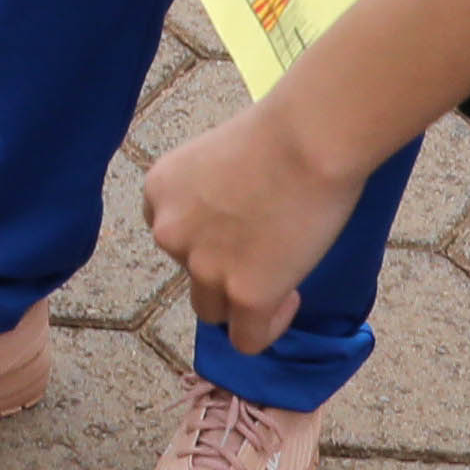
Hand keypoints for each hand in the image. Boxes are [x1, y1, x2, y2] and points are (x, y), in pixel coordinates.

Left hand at [143, 92, 369, 360]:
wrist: (310, 139)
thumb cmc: (282, 131)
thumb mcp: (220, 155)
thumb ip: (212, 194)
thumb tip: (232, 224)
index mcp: (160, 190)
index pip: (172, 234)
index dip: (207, 237)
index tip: (241, 228)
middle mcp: (169, 232)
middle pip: (189, 272)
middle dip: (223, 267)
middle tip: (268, 248)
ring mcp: (204, 268)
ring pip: (212, 310)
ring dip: (241, 298)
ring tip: (280, 278)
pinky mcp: (246, 294)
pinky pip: (246, 338)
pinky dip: (267, 327)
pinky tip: (289, 298)